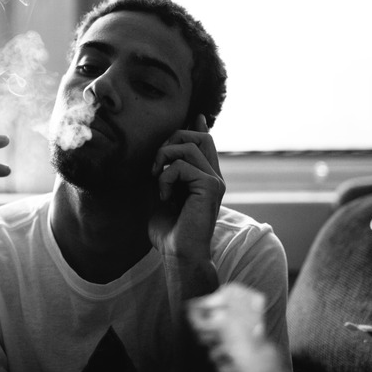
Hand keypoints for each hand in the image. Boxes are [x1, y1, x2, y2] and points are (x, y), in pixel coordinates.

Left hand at [148, 114, 224, 261]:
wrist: (179, 254)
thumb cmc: (170, 232)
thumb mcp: (162, 195)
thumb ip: (165, 174)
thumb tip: (162, 153)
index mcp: (204, 179)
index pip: (206, 144)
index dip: (199, 127)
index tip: (197, 116)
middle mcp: (213, 176)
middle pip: (198, 136)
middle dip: (172, 140)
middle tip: (156, 164)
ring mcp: (214, 181)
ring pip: (189, 145)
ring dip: (164, 158)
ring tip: (157, 180)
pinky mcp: (210, 186)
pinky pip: (182, 165)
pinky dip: (166, 178)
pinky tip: (165, 197)